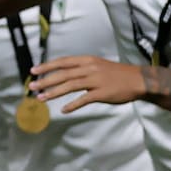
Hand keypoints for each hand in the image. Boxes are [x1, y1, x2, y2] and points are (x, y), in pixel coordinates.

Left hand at [30, 56, 144, 112]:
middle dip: (45, 80)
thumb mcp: (97, 65)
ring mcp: (96, 80)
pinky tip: (64, 110)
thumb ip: (81, 69)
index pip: (63, 62)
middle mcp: (90, 68)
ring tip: (41, 98)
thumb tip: (63, 74)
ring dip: (54, 93)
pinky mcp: (102, 93)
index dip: (47, 66)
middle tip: (31, 87)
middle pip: (63, 74)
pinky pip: (84, 99)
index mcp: (87, 60)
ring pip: (70, 86)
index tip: (33, 71)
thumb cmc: (116, 74)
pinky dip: (73, 105)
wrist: (139, 80)